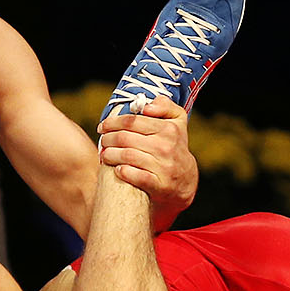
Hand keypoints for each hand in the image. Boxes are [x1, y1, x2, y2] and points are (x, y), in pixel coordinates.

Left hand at [97, 97, 196, 224]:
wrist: (186, 179)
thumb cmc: (175, 145)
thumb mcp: (177, 120)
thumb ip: (164, 105)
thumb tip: (146, 107)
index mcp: (168, 129)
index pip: (131, 121)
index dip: (112, 122)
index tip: (103, 126)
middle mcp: (166, 147)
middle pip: (125, 138)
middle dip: (108, 139)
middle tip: (103, 141)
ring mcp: (163, 166)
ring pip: (126, 156)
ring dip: (110, 155)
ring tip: (105, 155)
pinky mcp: (159, 184)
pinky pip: (134, 176)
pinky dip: (122, 171)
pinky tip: (117, 169)